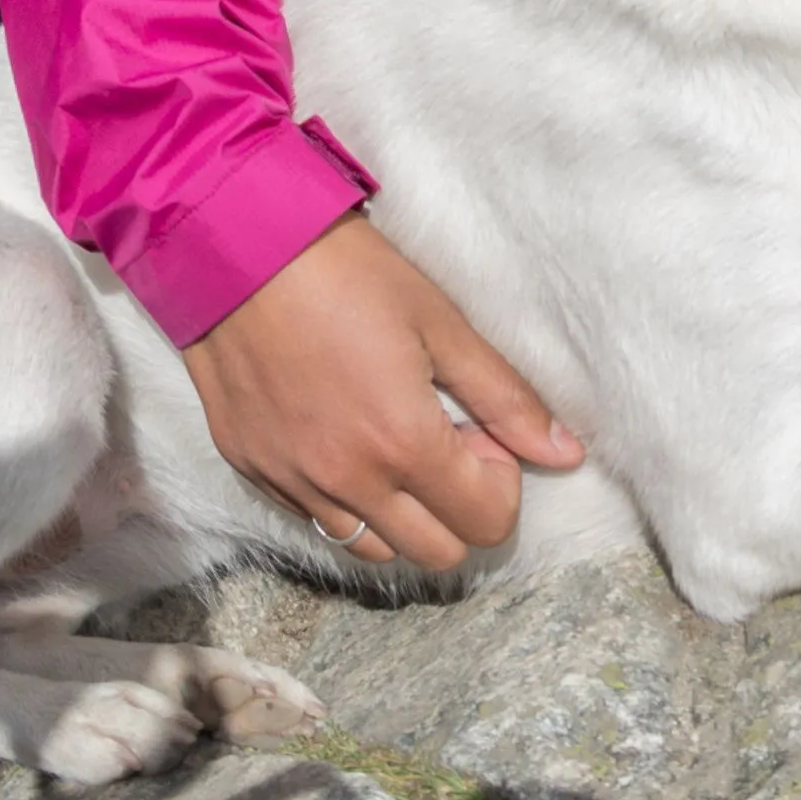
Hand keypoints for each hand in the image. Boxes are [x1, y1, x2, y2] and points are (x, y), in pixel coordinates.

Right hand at [181, 212, 583, 569]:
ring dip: (401, 513)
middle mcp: (346, 481)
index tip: (480, 429)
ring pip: (371, 548)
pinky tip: (344, 437)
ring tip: (392, 440)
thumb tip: (566, 453)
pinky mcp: (251, 469)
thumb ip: (505, 397)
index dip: (500, 481)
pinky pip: (314, 519)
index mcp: (402, 444)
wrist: (234, 246)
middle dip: (457, 507)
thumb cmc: (345, 272)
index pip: (484, 524)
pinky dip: (345, 500)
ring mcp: (292, 481)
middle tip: (443, 436)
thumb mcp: (440, 323)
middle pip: (434, 553)